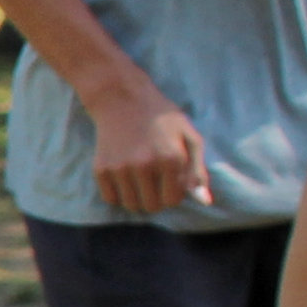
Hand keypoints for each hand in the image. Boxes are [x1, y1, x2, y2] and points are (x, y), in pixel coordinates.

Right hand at [79, 69, 207, 216]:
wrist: (123, 99)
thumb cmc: (162, 118)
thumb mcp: (189, 137)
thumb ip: (198, 171)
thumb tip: (205, 202)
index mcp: (170, 159)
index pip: (172, 200)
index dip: (173, 192)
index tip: (169, 179)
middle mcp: (144, 166)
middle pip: (151, 206)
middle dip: (155, 198)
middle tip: (153, 180)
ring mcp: (121, 168)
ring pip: (131, 205)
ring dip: (137, 197)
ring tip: (138, 179)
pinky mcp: (101, 169)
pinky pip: (111, 199)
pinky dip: (118, 193)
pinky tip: (123, 176)